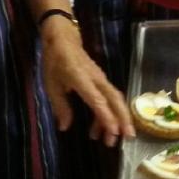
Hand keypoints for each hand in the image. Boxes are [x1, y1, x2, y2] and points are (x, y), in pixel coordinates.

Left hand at [38, 17, 134, 144]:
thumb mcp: (51, 85)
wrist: (63, 39)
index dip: (106, 117)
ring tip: (110, 139)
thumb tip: (65, 127)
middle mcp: (96, 79)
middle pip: (115, 99)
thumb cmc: (55, 62)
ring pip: (115, 99)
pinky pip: (110, 97)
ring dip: (117, 118)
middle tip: (128, 137)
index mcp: (81, 79)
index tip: (114, 132)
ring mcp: (101, 79)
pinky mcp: (102, 80)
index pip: (98, 100)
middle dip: (123, 119)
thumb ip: (60, 106)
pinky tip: (99, 127)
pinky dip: (109, 113)